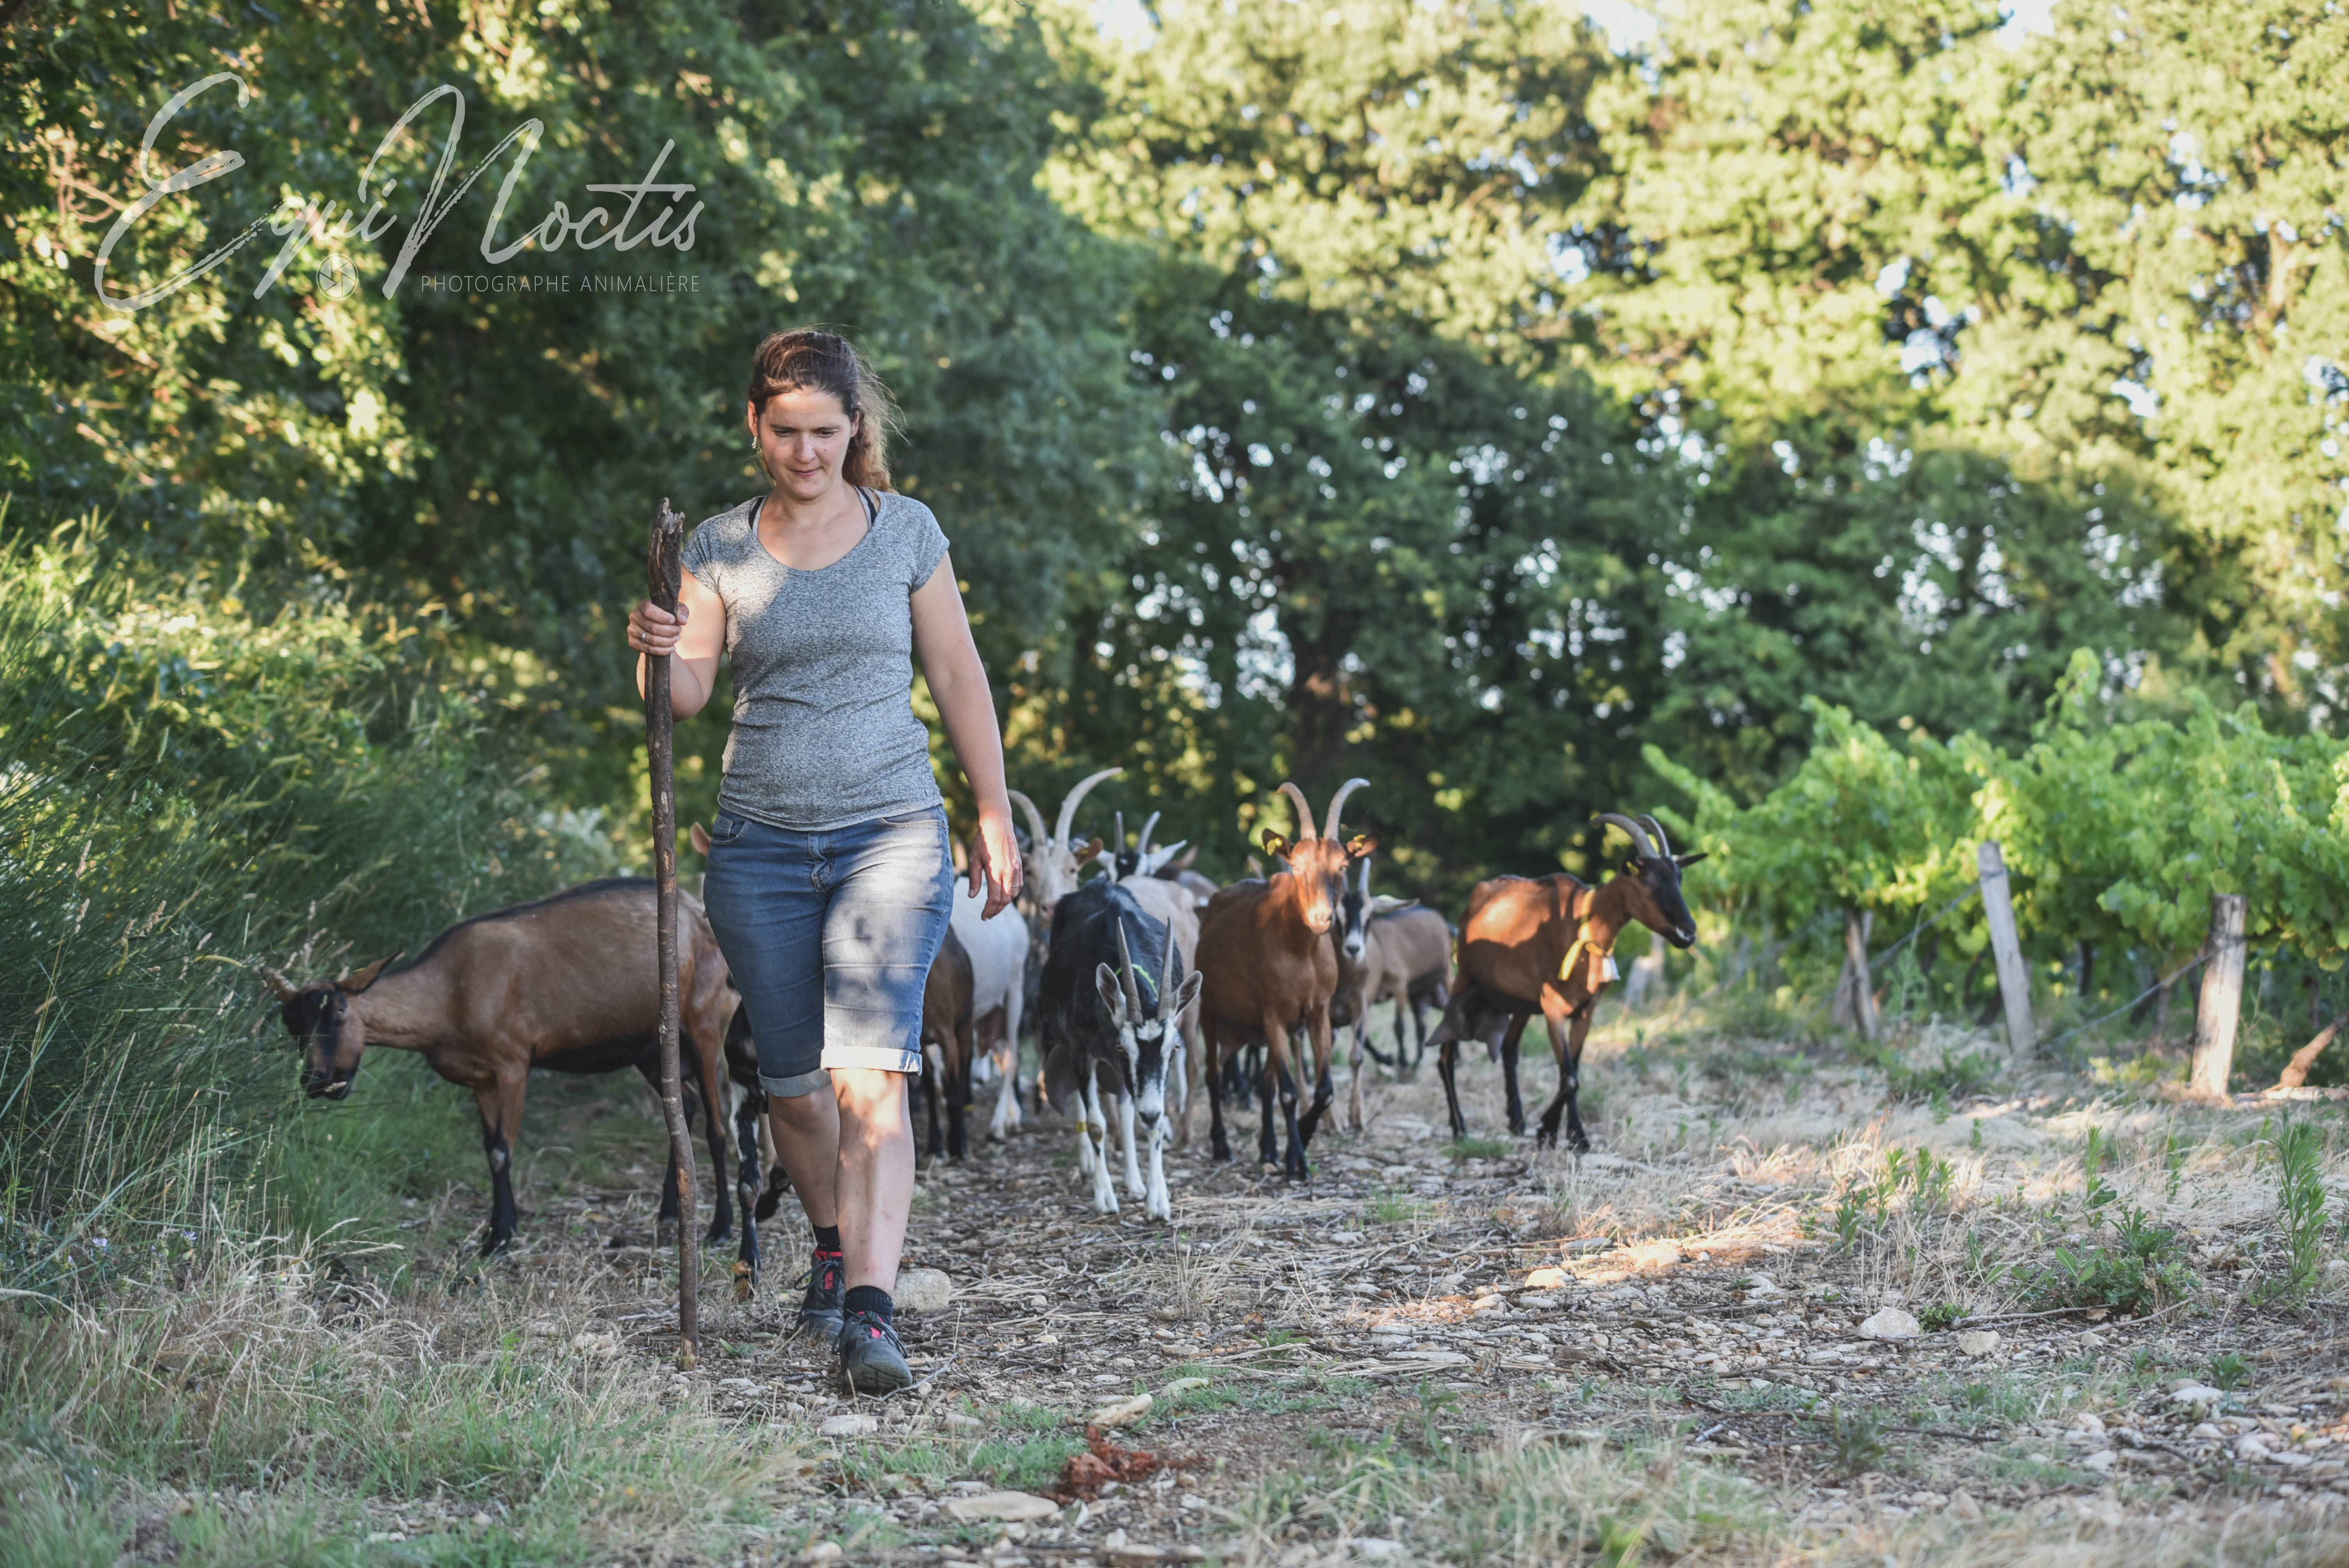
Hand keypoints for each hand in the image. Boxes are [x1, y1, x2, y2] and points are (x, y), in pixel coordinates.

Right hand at [627, 598, 688, 656]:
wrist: (660, 628)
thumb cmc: (669, 615)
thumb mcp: (678, 610)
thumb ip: (682, 612)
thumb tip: (682, 620)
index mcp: (643, 605)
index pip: (649, 611)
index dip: (662, 617)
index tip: (673, 620)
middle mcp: (634, 616)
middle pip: (653, 627)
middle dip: (670, 631)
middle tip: (678, 630)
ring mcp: (632, 630)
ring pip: (652, 639)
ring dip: (668, 641)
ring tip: (676, 638)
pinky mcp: (633, 642)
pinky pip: (649, 649)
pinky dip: (663, 650)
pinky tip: (671, 647)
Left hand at [969, 804, 1023, 919]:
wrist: (998, 823)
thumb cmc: (982, 840)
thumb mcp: (974, 859)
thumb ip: (974, 879)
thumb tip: (972, 896)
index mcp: (995, 872)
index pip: (994, 899)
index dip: (989, 910)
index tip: (983, 916)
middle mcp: (1008, 873)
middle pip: (1005, 900)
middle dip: (996, 910)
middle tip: (988, 915)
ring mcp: (1016, 869)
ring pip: (1013, 894)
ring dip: (1005, 903)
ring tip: (995, 907)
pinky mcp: (1020, 865)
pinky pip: (1019, 885)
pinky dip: (1013, 894)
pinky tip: (1005, 895)